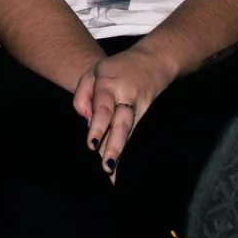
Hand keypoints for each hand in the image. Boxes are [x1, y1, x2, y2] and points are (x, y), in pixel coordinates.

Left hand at [72, 43, 181, 180]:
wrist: (154, 62)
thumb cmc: (116, 69)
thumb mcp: (93, 72)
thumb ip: (83, 95)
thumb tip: (85, 121)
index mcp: (109, 85)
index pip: (104, 108)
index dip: (99, 127)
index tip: (92, 145)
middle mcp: (127, 98)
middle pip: (121, 124)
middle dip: (114, 146)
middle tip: (106, 165)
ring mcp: (140, 109)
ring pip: (130, 134)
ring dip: (121, 154)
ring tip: (112, 175)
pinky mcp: (146, 117)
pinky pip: (135, 136)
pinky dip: (128, 154)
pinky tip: (121, 172)